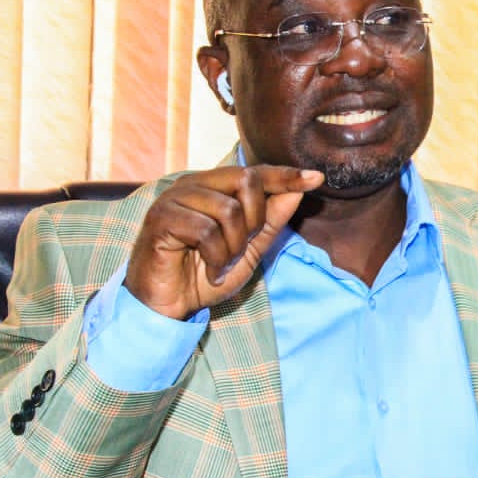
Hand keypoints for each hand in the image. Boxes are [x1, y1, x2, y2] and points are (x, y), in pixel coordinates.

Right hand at [124, 164, 324, 318]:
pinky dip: (216, 256)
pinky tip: (209, 269)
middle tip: (241, 248)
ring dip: (233, 246)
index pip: (255, 172)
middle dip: (255, 220)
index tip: (316, 178)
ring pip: (228, 209)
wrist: (168, 305)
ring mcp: (174, 198)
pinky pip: (206, 230)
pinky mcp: (161, 218)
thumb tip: (299, 189)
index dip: (285, 175)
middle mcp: (192, 185)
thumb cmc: (203, 274)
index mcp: (212, 187)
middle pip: (245, 181)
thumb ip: (270, 220)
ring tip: (221, 263)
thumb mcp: (248, 249)